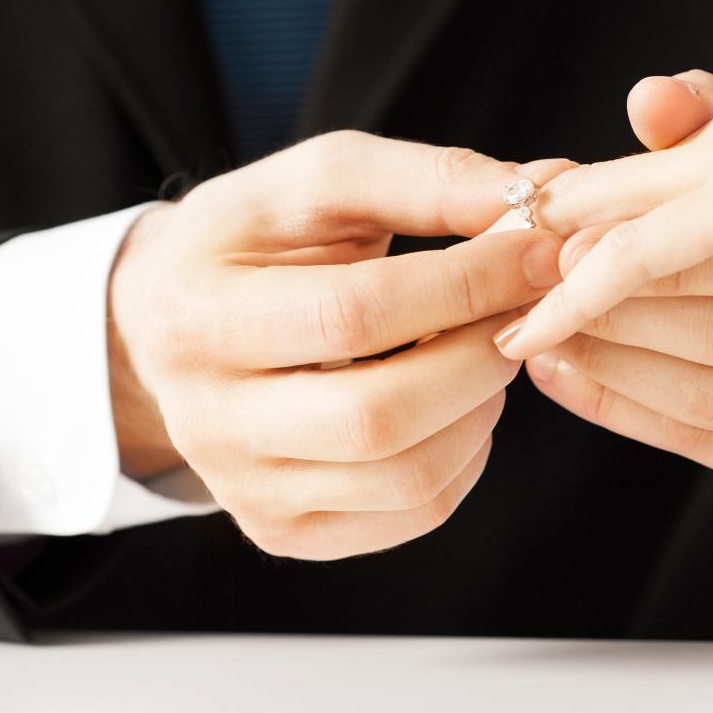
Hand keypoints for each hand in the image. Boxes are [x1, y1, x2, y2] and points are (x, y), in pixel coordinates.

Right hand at [108, 132, 563, 558]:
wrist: (171, 323)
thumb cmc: (256, 242)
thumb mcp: (319, 182)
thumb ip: (427, 180)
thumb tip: (542, 196)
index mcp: (198, 315)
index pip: (354, 313)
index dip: (466, 284)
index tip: (539, 252)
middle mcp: (206, 420)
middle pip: (378, 415)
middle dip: (481, 357)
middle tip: (521, 311)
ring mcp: (244, 489)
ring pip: (407, 477)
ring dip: (482, 409)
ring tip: (486, 352)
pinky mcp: (284, 531)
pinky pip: (413, 514)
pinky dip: (466, 458)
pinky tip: (457, 405)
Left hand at [518, 73, 712, 502]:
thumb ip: (702, 125)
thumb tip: (649, 100)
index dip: (645, 243)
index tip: (561, 238)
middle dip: (620, 308)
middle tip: (535, 289)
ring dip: (611, 364)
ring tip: (539, 333)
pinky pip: (706, 443)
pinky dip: (620, 409)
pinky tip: (564, 375)